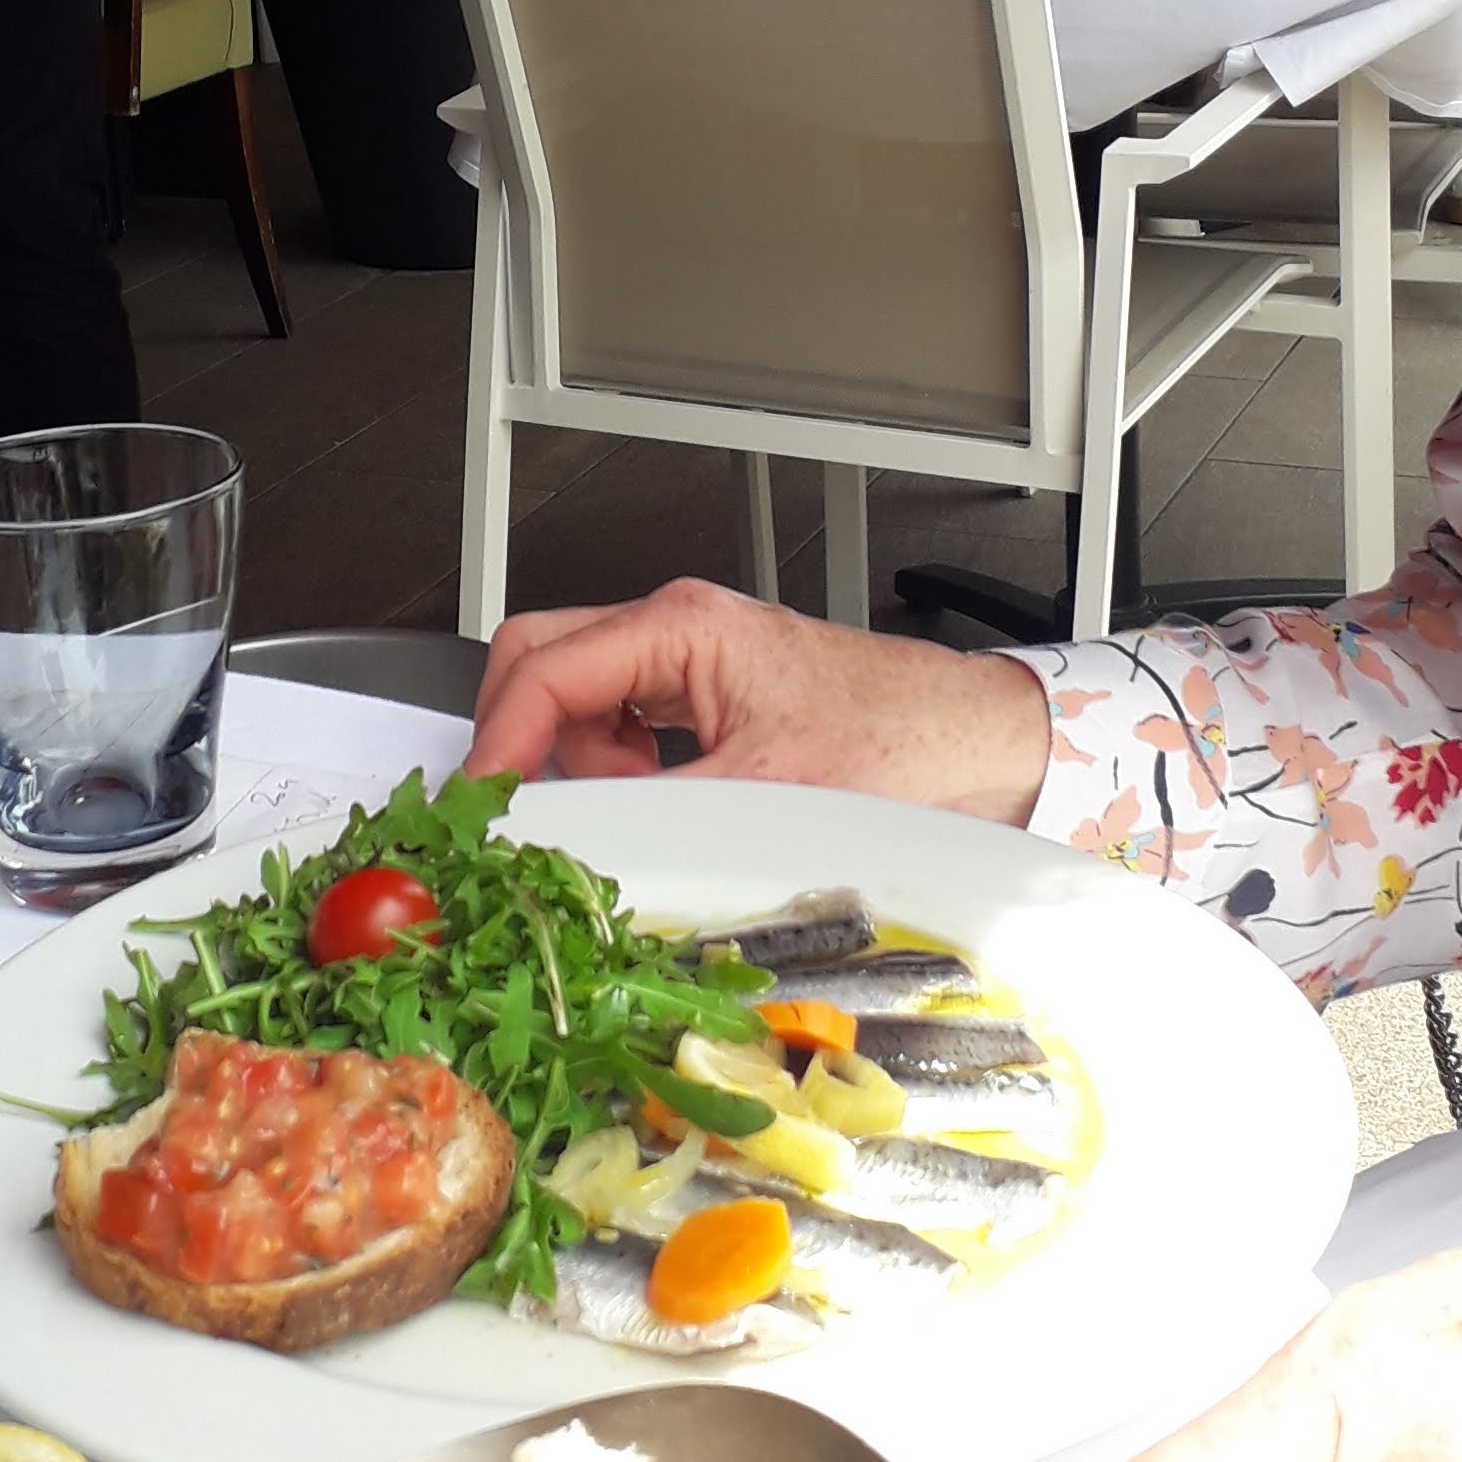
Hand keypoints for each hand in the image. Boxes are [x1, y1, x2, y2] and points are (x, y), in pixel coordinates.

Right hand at [464, 578, 1054, 821]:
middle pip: (543, 663)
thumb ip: (646, 808)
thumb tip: (564, 836)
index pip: (543, 670)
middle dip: (524, 739)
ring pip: (582, 698)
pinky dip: (623, 769)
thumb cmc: (900, 744)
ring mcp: (693, 661)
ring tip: (634, 807)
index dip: (498, 743)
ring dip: (582, 760)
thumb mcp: (758, 789)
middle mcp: (679, 630)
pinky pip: (628, 725)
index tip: (480, 804)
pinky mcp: (712, 696)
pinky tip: (664, 804)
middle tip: (526, 810)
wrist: (981, 748)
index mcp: (681, 626)